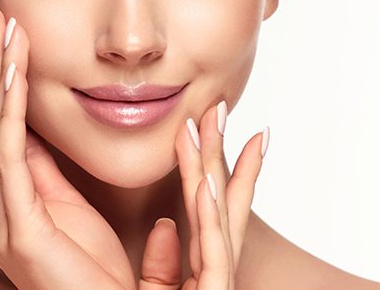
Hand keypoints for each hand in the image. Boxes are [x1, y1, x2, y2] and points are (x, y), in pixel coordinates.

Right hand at [0, 0, 133, 288]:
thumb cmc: (101, 279)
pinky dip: (10, 112)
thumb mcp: (77, 216)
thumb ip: (58, 178)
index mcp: (16, 203)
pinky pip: (12, 160)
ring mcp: (5, 221)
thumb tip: (46, 136)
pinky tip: (13, 75)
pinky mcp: (20, 233)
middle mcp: (0, 209)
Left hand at [137, 102, 267, 288]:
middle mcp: (212, 276)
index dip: (215, 168)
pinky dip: (210, 216)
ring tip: (212, 124)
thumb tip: (165, 226)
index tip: (213, 128)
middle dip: (221, 152)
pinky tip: (207, 182)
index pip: (209, 213)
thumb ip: (158, 267)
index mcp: (197, 274)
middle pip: (220, 205)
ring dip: (214, 166)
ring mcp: (217, 287)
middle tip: (218, 107)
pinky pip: (213, 254)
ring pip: (218, 218)